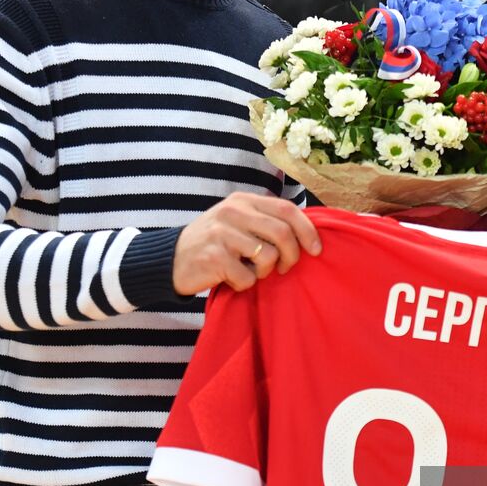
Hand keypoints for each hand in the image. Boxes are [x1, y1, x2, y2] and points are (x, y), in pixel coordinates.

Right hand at [172, 192, 321, 294]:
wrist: (170, 259)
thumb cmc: (214, 243)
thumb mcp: (237, 222)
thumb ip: (265, 221)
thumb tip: (307, 233)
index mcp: (243, 201)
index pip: (287, 209)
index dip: (307, 230)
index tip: (317, 249)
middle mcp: (233, 212)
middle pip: (282, 233)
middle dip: (292, 256)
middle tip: (285, 269)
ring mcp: (222, 234)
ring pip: (268, 257)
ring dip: (265, 272)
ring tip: (251, 271)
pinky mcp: (214, 258)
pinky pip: (247, 277)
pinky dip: (244, 284)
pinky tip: (232, 279)